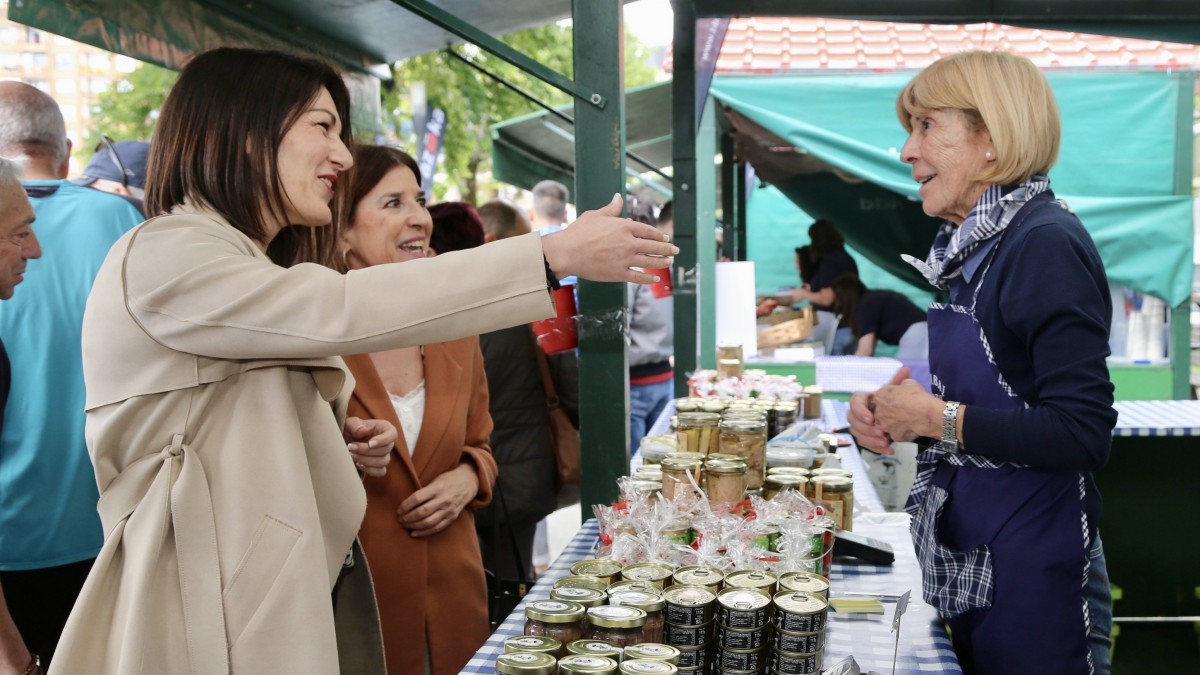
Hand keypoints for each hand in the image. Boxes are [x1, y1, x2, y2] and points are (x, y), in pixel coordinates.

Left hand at [343, 416, 395, 477]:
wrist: (345, 440)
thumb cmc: (350, 429)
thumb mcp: (349, 423)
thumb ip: (355, 424)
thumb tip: (363, 431)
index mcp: (384, 428)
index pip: (392, 434)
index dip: (383, 440)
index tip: (370, 444)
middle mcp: (387, 442)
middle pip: (385, 450)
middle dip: (366, 450)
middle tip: (350, 447)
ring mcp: (384, 455)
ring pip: (383, 462)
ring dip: (366, 460)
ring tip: (352, 455)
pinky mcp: (379, 466)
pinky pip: (380, 472)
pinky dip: (369, 470)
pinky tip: (358, 464)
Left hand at [397, 463, 478, 536]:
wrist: (468, 483)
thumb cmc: (448, 480)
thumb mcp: (436, 480)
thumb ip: (424, 491)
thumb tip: (406, 504)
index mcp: (437, 488)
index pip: (417, 498)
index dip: (405, 506)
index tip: (399, 510)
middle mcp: (443, 500)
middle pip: (421, 512)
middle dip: (407, 517)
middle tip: (399, 519)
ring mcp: (448, 510)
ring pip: (428, 522)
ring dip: (413, 525)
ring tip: (405, 525)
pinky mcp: (452, 518)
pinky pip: (436, 528)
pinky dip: (424, 532)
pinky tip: (414, 533)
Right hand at [541, 194, 678, 283]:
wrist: (567, 252)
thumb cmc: (579, 232)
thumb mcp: (596, 215)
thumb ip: (611, 208)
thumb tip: (619, 197)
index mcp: (624, 226)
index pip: (648, 230)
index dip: (659, 235)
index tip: (666, 238)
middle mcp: (628, 242)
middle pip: (653, 246)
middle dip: (666, 249)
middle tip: (675, 251)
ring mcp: (625, 259)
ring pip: (649, 261)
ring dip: (662, 262)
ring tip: (670, 262)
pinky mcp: (619, 273)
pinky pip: (638, 277)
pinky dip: (649, 278)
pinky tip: (655, 279)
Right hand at [847, 366, 909, 453]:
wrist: (908, 416)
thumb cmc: (900, 402)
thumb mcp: (898, 391)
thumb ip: (898, 381)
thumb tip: (905, 369)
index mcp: (865, 400)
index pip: (854, 402)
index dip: (860, 411)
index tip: (872, 419)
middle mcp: (860, 413)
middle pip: (853, 421)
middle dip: (866, 428)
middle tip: (881, 432)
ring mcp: (862, 426)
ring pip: (858, 434)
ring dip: (871, 440)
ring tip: (886, 442)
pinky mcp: (868, 438)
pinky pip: (866, 444)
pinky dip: (877, 448)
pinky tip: (890, 449)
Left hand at [872, 378, 941, 443]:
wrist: (925, 413)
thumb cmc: (917, 396)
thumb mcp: (908, 383)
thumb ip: (900, 385)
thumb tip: (901, 386)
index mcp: (880, 396)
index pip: (880, 398)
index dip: (890, 399)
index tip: (898, 401)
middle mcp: (879, 411)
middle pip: (881, 412)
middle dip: (890, 412)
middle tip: (903, 411)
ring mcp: (885, 425)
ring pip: (887, 424)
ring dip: (895, 423)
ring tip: (907, 420)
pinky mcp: (893, 435)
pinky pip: (897, 434)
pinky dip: (903, 432)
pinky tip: (911, 428)